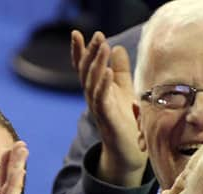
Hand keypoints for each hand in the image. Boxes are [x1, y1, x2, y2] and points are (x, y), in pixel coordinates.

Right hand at [72, 30, 144, 186]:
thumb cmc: (125, 121)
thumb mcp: (123, 89)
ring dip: (96, 64)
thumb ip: (119, 70)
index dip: (79, 51)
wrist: (127, 151)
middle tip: (97, 35)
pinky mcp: (106, 118)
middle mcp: (92, 98)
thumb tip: (116, 47)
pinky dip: (103, 84)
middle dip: (89, 52)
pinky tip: (107, 71)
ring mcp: (97, 108)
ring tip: (103, 46)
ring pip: (91, 83)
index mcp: (95, 90)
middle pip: (86, 72)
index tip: (75, 34)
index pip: (84, 67)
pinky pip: (101, 99)